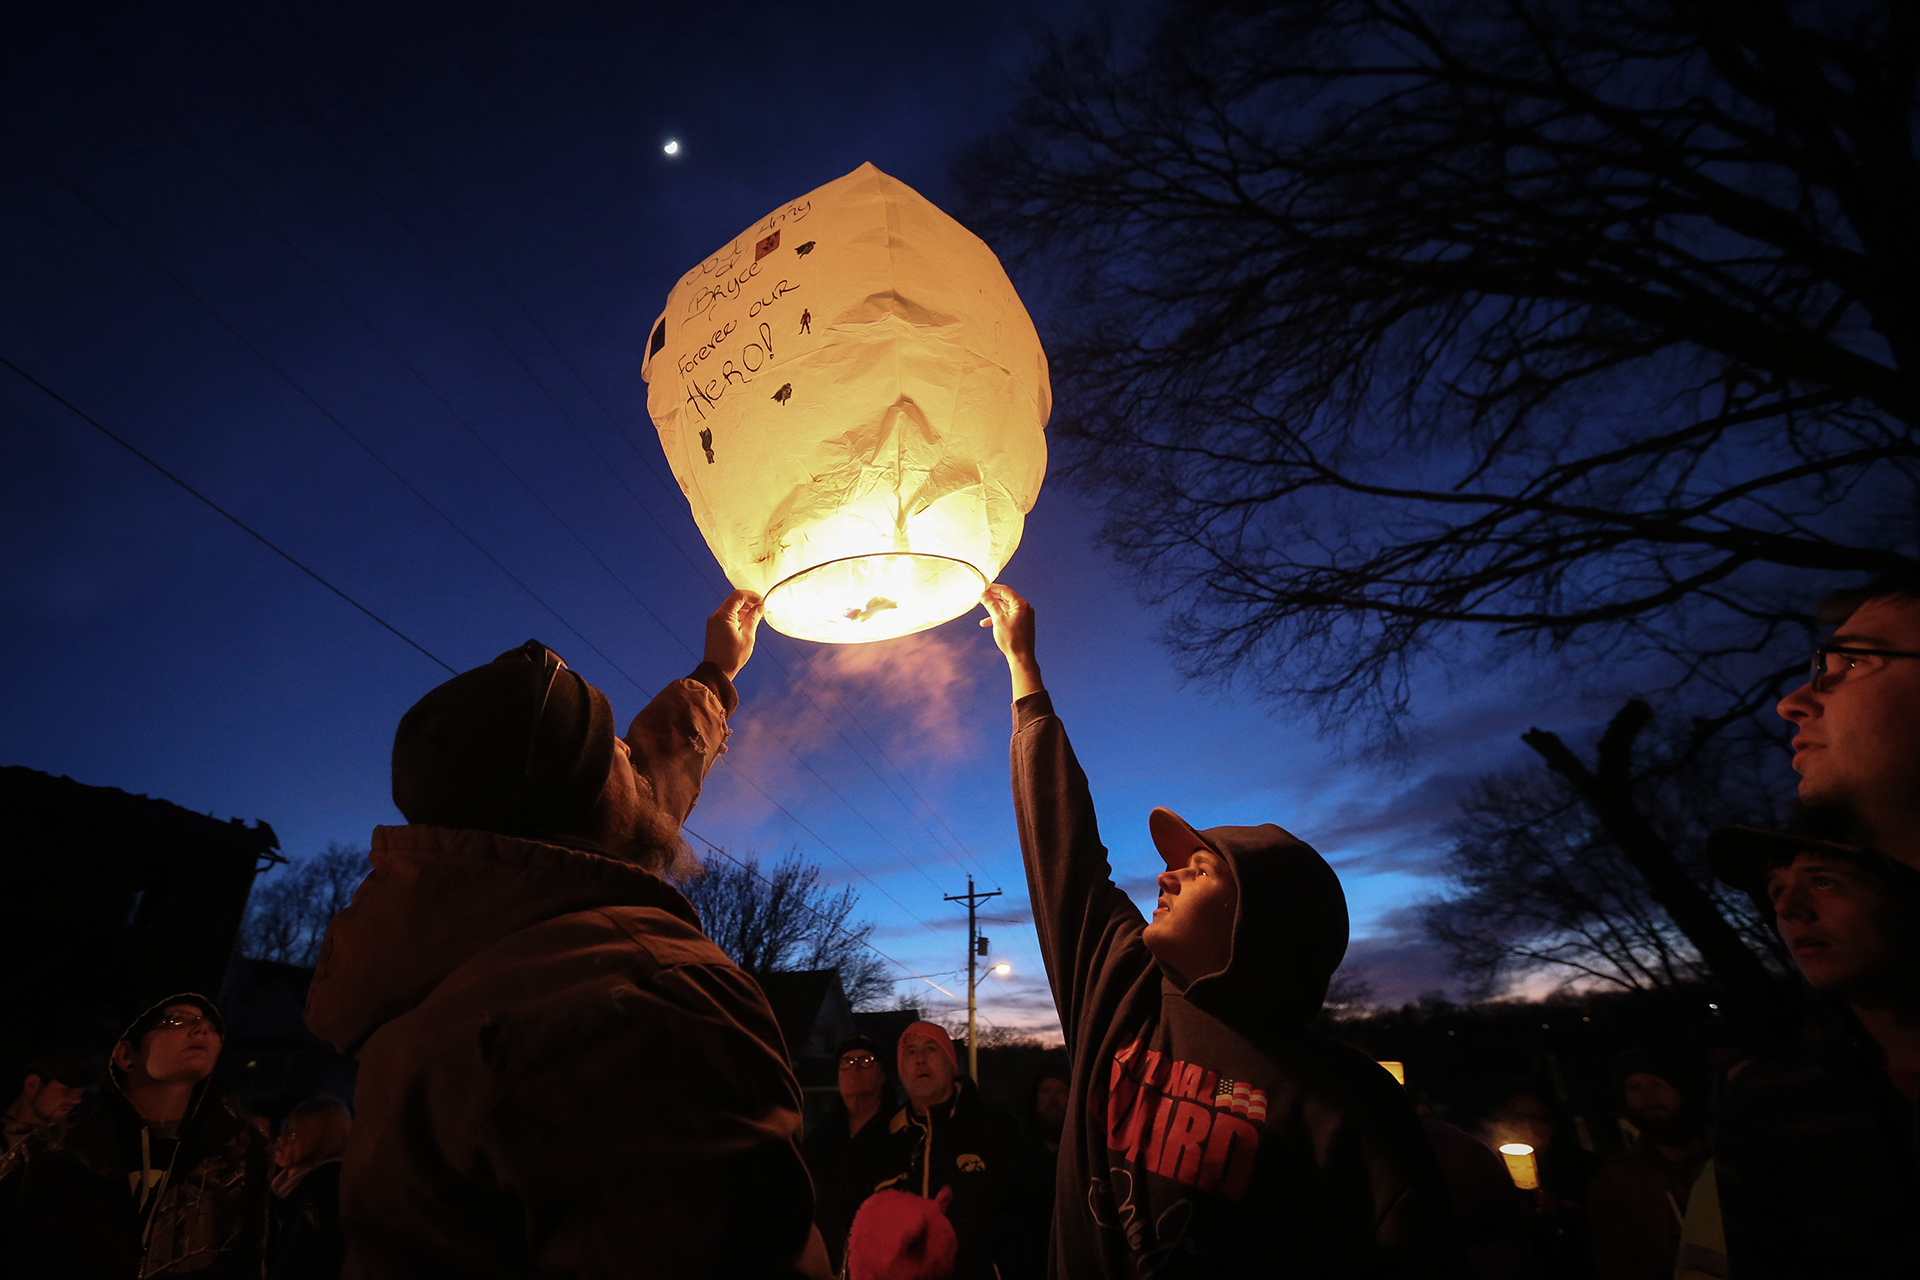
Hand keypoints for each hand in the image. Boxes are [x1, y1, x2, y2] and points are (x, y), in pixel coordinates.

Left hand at [704, 590, 763, 680]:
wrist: (716, 672)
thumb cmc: (732, 656)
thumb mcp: (748, 636)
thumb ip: (754, 618)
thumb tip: (760, 607)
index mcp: (723, 615)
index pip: (738, 595)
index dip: (752, 596)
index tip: (763, 602)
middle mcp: (716, 615)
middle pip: (734, 600)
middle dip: (749, 602)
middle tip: (762, 610)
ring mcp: (714, 621)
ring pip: (731, 607)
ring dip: (744, 609)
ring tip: (756, 618)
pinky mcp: (714, 627)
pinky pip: (727, 616)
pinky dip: (738, 616)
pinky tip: (747, 624)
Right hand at [979, 584, 1042, 698]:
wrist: (1021, 657)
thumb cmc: (1011, 639)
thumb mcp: (997, 620)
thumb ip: (991, 605)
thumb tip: (983, 594)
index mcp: (1021, 604)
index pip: (1005, 590)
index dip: (992, 588)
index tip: (982, 587)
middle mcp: (1025, 608)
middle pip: (1006, 598)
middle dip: (992, 598)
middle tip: (981, 597)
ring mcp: (1025, 615)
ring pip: (1006, 607)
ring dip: (994, 608)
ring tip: (982, 610)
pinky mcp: (1022, 623)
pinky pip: (1009, 615)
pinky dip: (999, 617)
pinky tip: (987, 623)